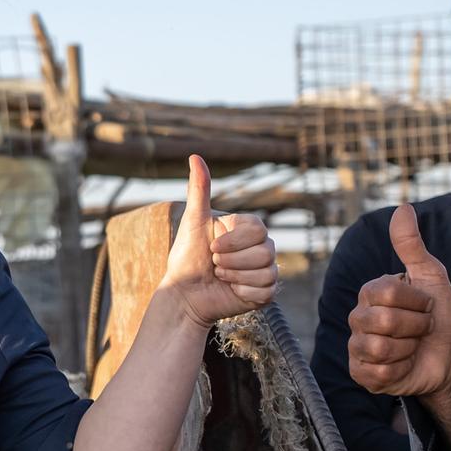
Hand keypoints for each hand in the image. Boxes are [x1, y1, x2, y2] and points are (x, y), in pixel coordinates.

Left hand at [158, 155, 277, 328]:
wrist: (184, 294)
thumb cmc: (186, 257)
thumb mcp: (193, 221)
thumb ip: (199, 190)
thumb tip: (195, 156)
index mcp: (246, 230)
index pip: (259, 228)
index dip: (235, 240)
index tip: (212, 246)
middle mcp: (259, 248)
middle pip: (266, 250)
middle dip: (233, 260)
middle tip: (215, 263)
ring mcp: (263, 270)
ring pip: (267, 270)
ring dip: (236, 275)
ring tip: (220, 276)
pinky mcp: (264, 292)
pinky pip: (266, 290)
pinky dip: (244, 291)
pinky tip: (230, 291)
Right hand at [348, 203, 450, 400]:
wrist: (447, 356)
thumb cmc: (439, 315)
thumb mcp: (432, 277)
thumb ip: (412, 246)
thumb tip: (402, 208)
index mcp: (372, 291)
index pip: (388, 293)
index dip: (418, 302)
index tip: (427, 306)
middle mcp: (358, 316)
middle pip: (385, 321)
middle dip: (417, 327)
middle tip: (422, 328)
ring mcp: (357, 345)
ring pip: (380, 348)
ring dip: (409, 349)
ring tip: (413, 346)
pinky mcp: (360, 372)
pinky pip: (378, 372)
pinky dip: (400, 369)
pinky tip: (404, 364)